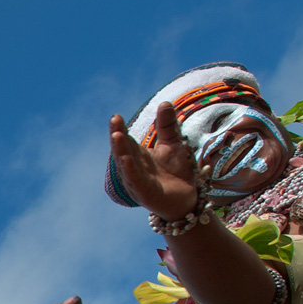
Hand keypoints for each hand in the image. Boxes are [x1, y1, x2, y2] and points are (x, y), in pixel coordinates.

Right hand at [109, 102, 201, 220]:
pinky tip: (126, 159)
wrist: (188, 200)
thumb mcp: (174, 145)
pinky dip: (130, 170)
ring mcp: (137, 182)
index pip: (126, 141)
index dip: (120, 129)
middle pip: (123, 150)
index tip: (116, 116)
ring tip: (117, 135)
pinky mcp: (145, 194)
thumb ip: (168, 126)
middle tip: (114, 120)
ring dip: (120, 151)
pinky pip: (136, 181)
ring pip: (126, 165)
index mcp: (138, 156)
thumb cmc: (177, 174)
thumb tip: (164, 103)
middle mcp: (134, 168)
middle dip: (117, 136)